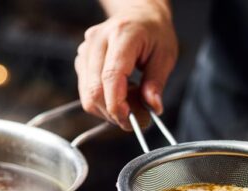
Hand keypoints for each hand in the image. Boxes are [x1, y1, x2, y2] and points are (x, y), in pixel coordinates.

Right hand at [74, 4, 177, 129]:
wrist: (138, 14)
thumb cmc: (153, 32)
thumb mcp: (165, 55)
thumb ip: (157, 82)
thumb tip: (152, 107)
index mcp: (122, 35)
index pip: (111, 76)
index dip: (117, 104)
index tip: (130, 119)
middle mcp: (98, 41)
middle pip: (94, 90)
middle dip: (113, 112)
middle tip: (135, 119)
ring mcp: (86, 49)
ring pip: (87, 94)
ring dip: (108, 109)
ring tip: (130, 102)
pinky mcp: (81, 60)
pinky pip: (85, 91)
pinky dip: (102, 101)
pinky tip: (119, 93)